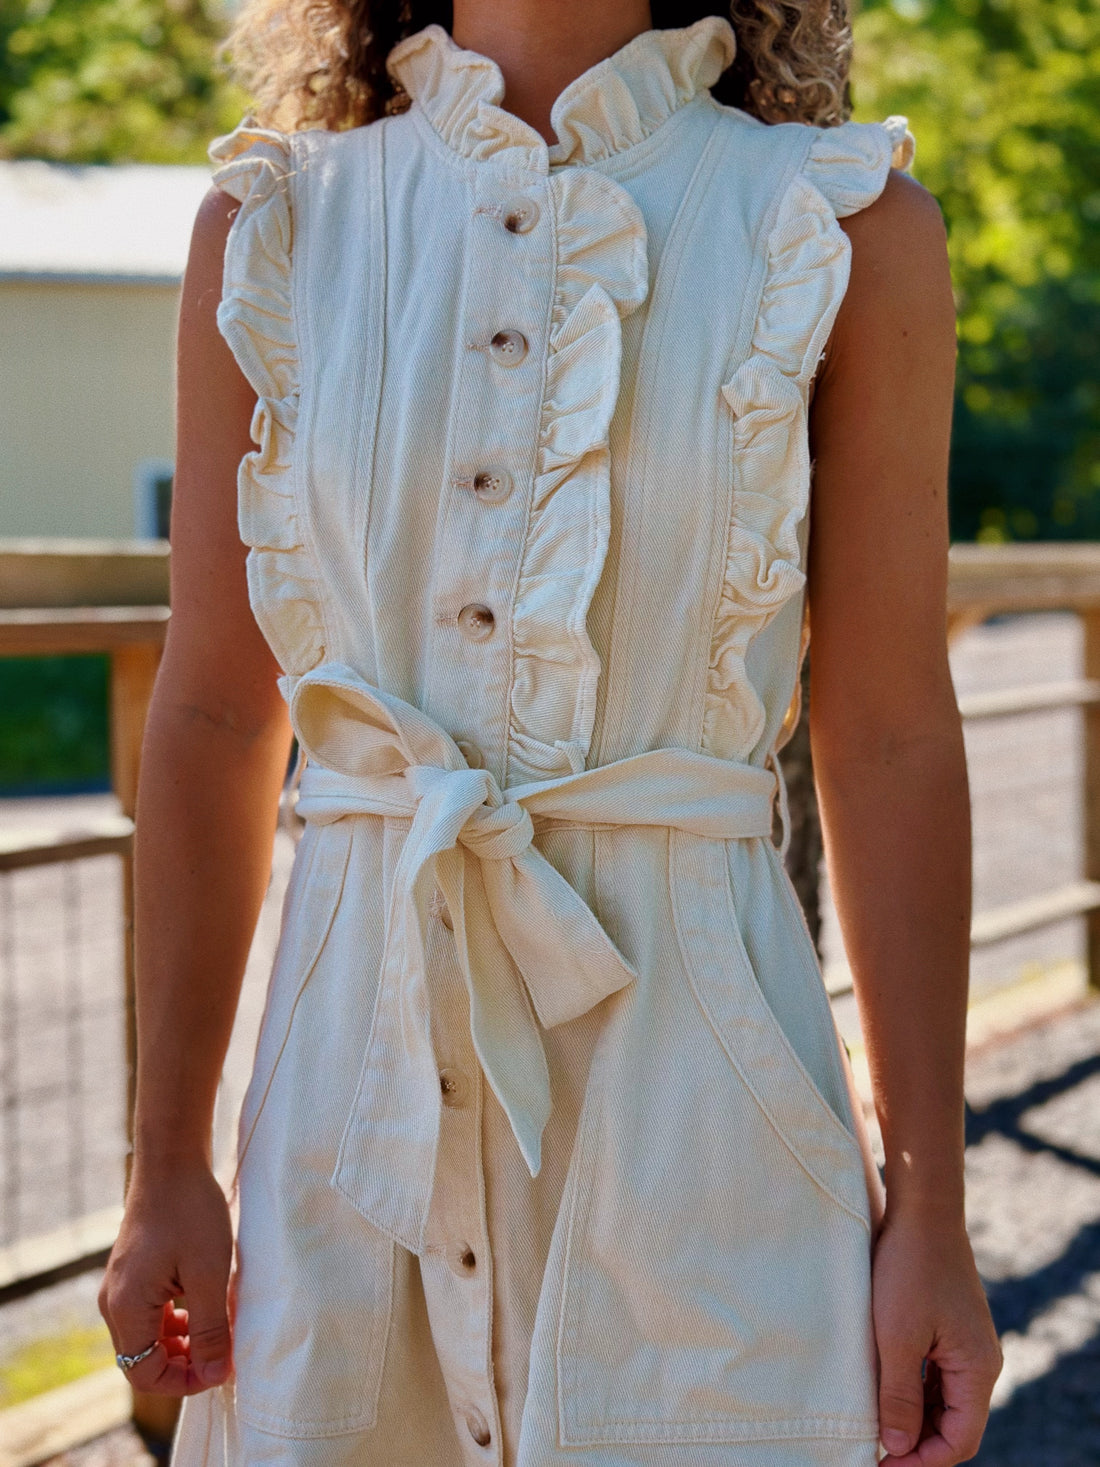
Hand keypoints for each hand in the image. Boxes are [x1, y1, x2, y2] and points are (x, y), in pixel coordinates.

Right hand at [98, 1160, 234, 1395]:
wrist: (172, 1160)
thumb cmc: (191, 1212)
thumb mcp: (209, 1274)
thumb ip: (210, 1329)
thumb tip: (214, 1374)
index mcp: (125, 1308)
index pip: (144, 1374)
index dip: (184, 1382)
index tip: (221, 1368)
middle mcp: (113, 1303)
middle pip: (144, 1358)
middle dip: (185, 1363)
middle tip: (224, 1350)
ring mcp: (121, 1287)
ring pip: (149, 1337)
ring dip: (183, 1342)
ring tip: (220, 1326)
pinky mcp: (134, 1273)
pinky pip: (151, 1313)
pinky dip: (178, 1319)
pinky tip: (207, 1303)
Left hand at [871, 1202, 1002, 1464]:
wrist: (921, 1209)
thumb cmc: (908, 1267)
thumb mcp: (897, 1336)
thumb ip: (899, 1395)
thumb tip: (898, 1447)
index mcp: (977, 1369)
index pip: (959, 1440)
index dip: (921, 1461)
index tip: (880, 1461)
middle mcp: (979, 1362)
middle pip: (954, 1424)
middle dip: (917, 1442)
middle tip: (872, 1447)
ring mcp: (966, 1344)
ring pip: (943, 1401)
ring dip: (913, 1417)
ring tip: (873, 1422)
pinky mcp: (949, 1328)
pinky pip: (936, 1375)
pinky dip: (913, 1390)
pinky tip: (883, 1390)